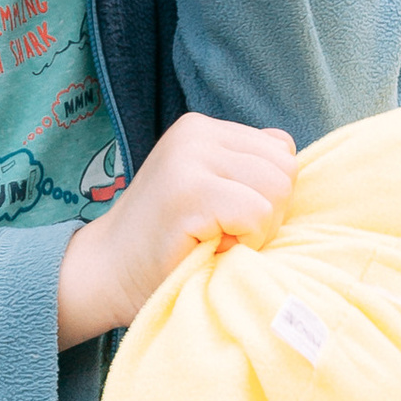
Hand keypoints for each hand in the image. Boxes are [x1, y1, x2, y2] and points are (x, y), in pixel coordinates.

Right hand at [56, 112, 296, 343]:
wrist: (107, 273)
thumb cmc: (168, 242)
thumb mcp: (209, 188)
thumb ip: (245, 168)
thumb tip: (293, 162)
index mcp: (202, 128)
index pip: (281, 149)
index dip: (266, 193)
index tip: (227, 216)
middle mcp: (195, 132)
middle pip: (285, 167)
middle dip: (268, 210)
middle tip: (223, 231)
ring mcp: (189, 158)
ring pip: (278, 189)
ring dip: (258, 228)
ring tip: (216, 238)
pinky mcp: (189, 191)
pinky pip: (259, 213)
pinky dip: (246, 241)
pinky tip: (211, 246)